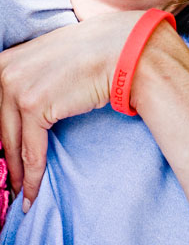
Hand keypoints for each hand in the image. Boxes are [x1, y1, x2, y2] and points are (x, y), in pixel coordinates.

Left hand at [0, 11, 142, 206]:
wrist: (120, 51)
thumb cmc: (94, 54)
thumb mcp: (50, 60)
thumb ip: (32, 79)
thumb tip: (26, 108)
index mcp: (4, 61)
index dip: (2, 141)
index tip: (6, 159)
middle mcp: (4, 72)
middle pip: (0, 128)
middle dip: (8, 159)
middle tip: (13, 184)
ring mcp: (17, 88)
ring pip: (12, 144)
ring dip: (18, 174)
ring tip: (22, 194)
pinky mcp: (34, 106)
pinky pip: (31, 151)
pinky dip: (33, 175)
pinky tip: (32, 192)